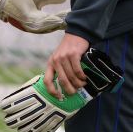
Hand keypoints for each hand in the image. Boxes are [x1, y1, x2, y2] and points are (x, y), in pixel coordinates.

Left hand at [0, 48, 123, 131]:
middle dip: (69, 89)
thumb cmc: (68, 49)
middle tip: (75, 92)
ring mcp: (64, 57)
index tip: (59, 97)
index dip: (52, 91)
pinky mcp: (73, 54)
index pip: (47, 80)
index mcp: (51, 63)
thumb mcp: (60, 58)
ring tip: (83, 84)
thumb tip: (65, 87)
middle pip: (62, 81)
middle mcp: (56, 60)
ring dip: (78, 83)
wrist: (76, 34)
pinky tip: (85, 77)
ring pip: (71, 76)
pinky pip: (78, 70)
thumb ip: (60, 70)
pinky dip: (82, 76)